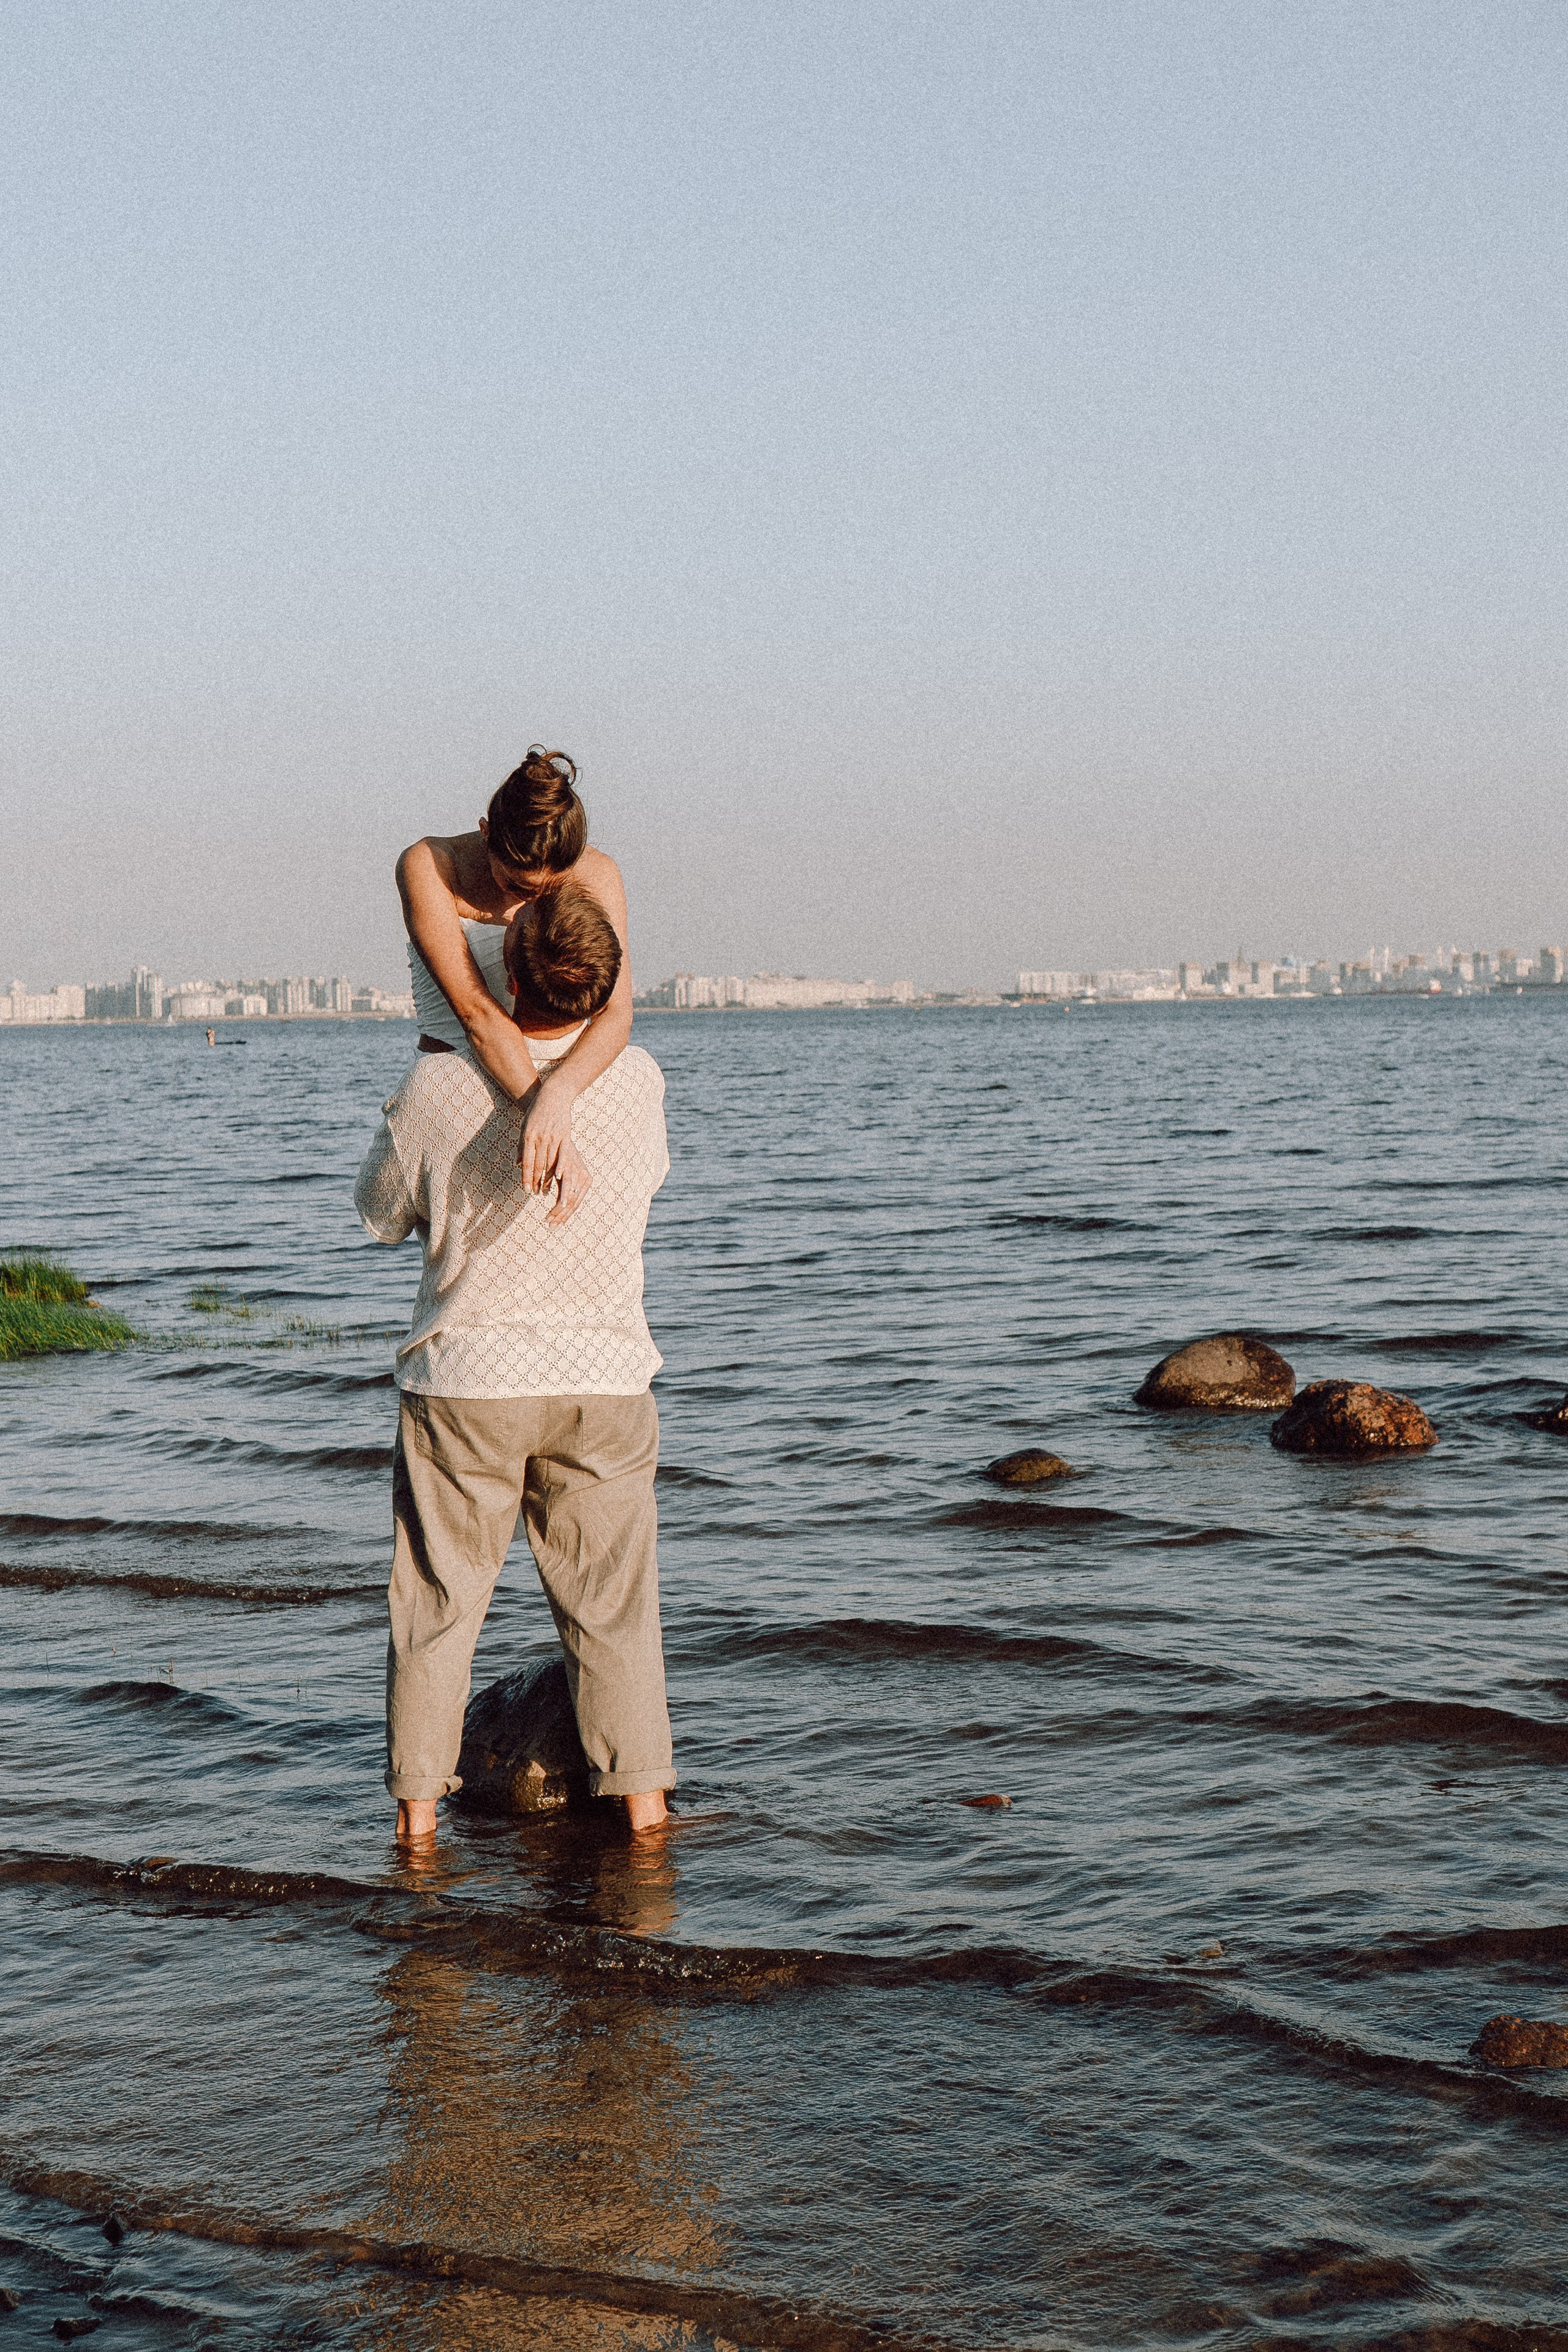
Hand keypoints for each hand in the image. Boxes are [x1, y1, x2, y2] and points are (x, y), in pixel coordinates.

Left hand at [519, 1074, 573, 1192]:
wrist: (553, 1096)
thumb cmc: (536, 1112)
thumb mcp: (525, 1127)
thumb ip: (521, 1146)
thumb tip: (517, 1164)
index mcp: (528, 1136)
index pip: (526, 1162)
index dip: (525, 1178)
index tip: (525, 1190)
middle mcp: (540, 1138)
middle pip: (537, 1165)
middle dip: (535, 1182)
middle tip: (535, 1195)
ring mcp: (553, 1137)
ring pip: (549, 1163)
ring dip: (547, 1179)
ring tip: (545, 1191)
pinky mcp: (564, 1136)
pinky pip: (562, 1155)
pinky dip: (560, 1167)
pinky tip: (559, 1178)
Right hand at [546, 1137, 592, 1226]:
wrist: (561, 1134)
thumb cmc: (560, 1160)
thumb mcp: (561, 1178)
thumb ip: (559, 1192)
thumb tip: (553, 1215)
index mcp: (583, 1183)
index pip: (574, 1205)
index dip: (563, 1217)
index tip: (552, 1226)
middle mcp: (583, 1177)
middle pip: (572, 1202)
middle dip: (559, 1215)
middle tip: (549, 1224)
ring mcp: (576, 1168)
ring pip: (569, 1191)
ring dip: (558, 1206)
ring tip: (549, 1216)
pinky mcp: (569, 1157)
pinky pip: (566, 1169)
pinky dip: (561, 1175)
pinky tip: (553, 1185)